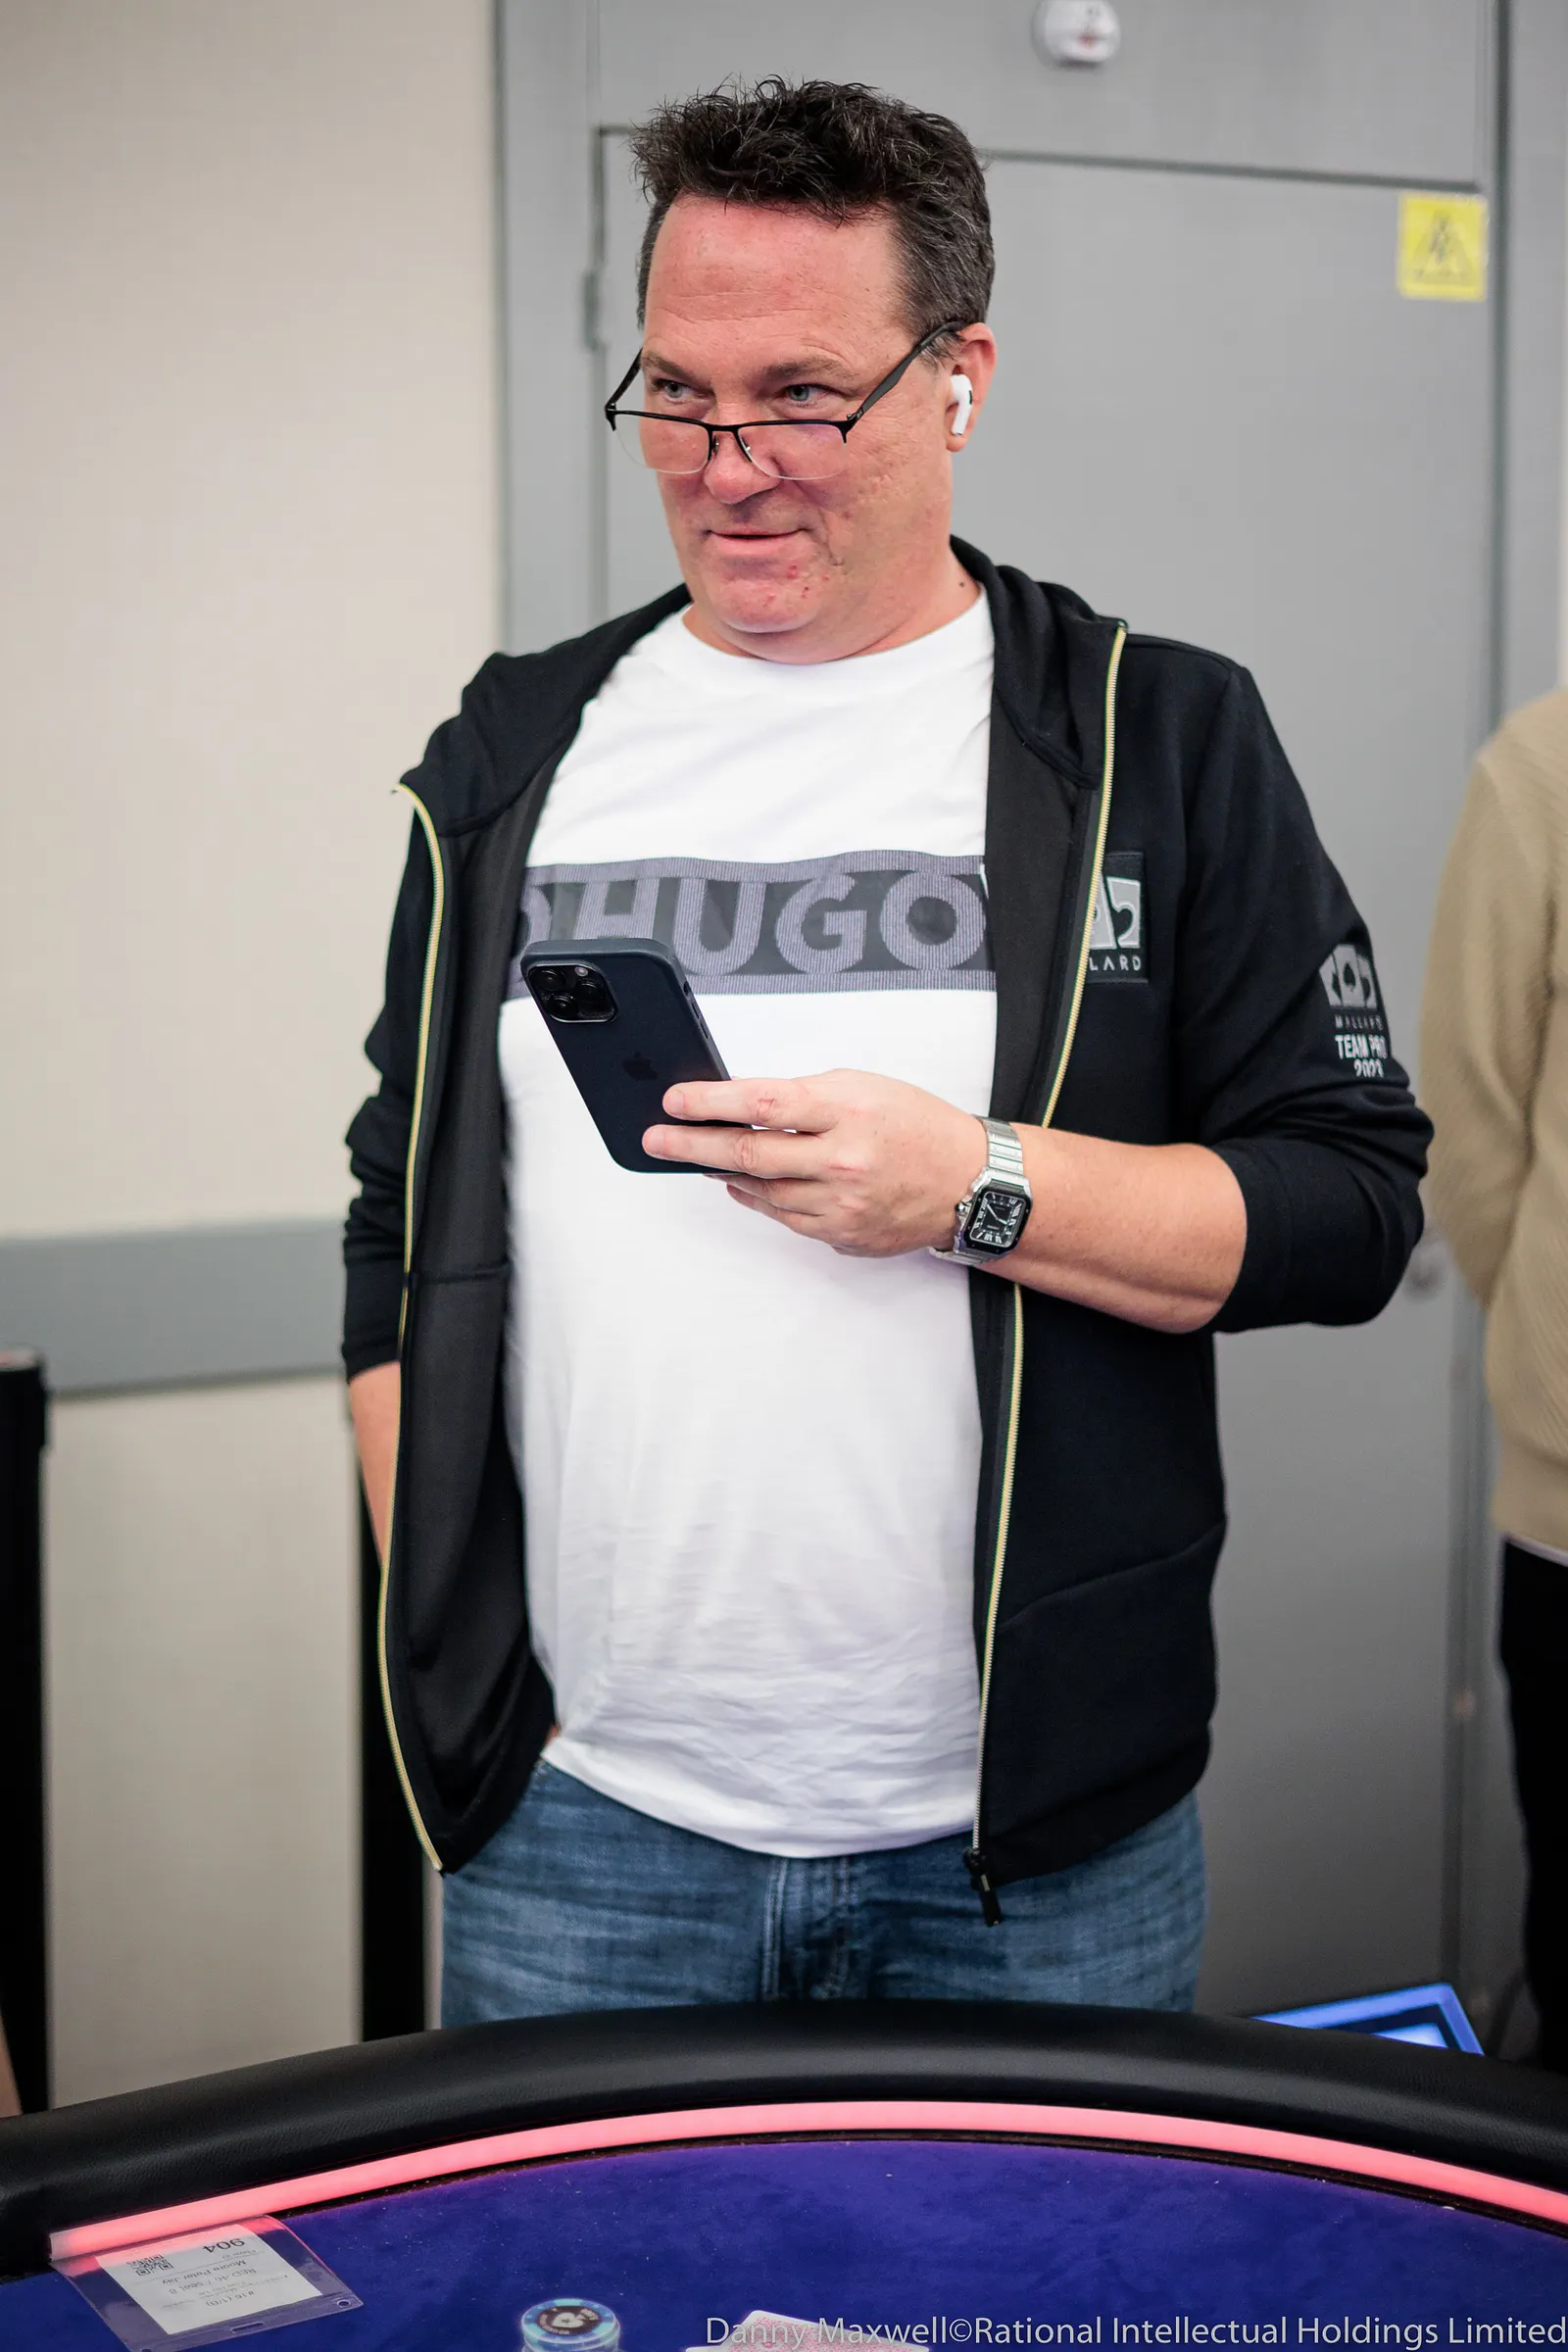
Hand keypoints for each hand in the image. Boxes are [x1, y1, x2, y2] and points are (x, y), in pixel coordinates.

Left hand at [645, 1070, 982, 1256]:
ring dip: (722, 1171)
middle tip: (656, 1140)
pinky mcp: (840, 1234)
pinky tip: (741, 1182)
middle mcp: (842, 1160)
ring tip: (696, 1156)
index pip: (761, 1102)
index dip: (709, 1102)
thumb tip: (743, 1104)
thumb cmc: (917, 1126)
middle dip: (691, 1144)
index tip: (674, 1100)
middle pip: (748, 1153)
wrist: (969, 1182)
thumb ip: (804, 1095)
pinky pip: (783, 1215)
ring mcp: (840, 1204)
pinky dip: (756, 1196)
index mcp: (847, 1110)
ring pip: (759, 1189)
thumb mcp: (863, 1087)